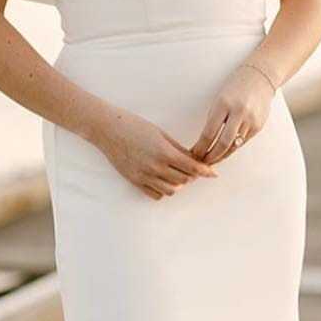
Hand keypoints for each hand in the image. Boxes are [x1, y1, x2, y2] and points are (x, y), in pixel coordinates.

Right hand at [90, 107, 220, 199]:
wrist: (107, 130)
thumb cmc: (134, 126)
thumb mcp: (160, 133)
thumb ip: (177, 148)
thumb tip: (192, 160)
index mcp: (164, 152)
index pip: (192, 167)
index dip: (205, 171)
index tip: (213, 173)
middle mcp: (155, 167)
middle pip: (184, 180)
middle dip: (192, 176)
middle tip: (193, 169)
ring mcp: (144, 176)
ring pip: (172, 190)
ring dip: (178, 183)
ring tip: (176, 173)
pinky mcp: (134, 181)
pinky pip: (156, 194)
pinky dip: (164, 189)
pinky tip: (163, 179)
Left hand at [187, 63, 276, 164]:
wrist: (260, 78)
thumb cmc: (235, 88)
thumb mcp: (219, 99)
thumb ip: (214, 119)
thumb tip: (204, 142)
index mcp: (223, 104)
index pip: (209, 133)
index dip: (200, 147)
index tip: (194, 154)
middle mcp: (238, 113)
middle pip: (222, 144)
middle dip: (211, 156)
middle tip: (202, 163)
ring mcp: (250, 120)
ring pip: (233, 146)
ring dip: (222, 156)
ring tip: (212, 160)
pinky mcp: (258, 126)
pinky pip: (243, 142)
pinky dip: (233, 148)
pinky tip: (225, 152)